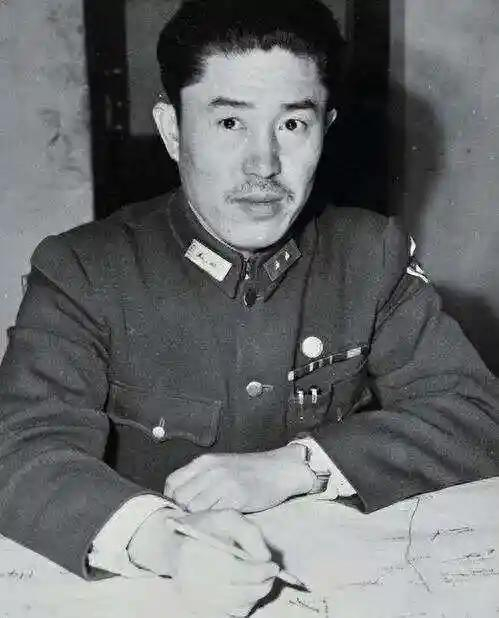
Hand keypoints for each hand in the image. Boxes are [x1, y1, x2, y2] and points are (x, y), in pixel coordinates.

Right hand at [127, 508, 277, 616]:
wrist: (172, 545)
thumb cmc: (203, 527)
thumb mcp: (227, 517)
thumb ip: (250, 533)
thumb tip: (266, 559)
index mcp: (195, 551)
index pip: (234, 570)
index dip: (260, 571)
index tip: (274, 566)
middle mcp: (191, 580)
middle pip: (238, 593)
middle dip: (262, 585)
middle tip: (271, 574)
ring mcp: (193, 598)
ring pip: (236, 607)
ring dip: (255, 595)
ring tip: (260, 581)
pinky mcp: (197, 609)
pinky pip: (229, 614)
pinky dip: (243, 604)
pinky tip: (244, 589)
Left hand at [164, 445, 314, 512]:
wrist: (281, 469)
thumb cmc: (250, 470)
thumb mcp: (220, 467)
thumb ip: (200, 479)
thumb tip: (180, 502)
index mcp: (204, 462)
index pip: (172, 483)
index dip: (172, 499)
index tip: (180, 510)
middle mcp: (211, 471)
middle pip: (181, 498)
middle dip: (184, 512)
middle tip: (194, 520)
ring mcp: (224, 483)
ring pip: (195, 508)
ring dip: (198, 519)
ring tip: (207, 523)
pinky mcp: (238, 497)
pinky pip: (216, 514)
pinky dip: (214, 521)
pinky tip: (220, 522)